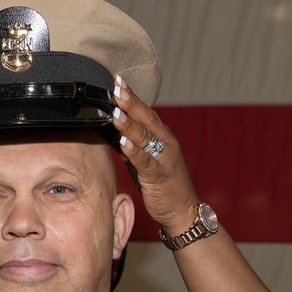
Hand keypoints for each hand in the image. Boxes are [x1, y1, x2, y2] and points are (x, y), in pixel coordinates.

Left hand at [111, 76, 199, 234]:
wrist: (182, 210)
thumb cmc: (161, 183)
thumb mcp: (143, 160)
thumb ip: (129, 145)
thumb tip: (109, 129)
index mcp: (162, 137)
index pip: (145, 112)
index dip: (132, 97)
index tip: (118, 81)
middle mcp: (166, 143)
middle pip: (147, 118)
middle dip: (131, 102)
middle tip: (117, 87)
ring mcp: (164, 159)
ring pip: (145, 138)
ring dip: (129, 124)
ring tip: (115, 111)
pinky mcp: (159, 176)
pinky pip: (145, 161)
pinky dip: (133, 151)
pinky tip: (123, 142)